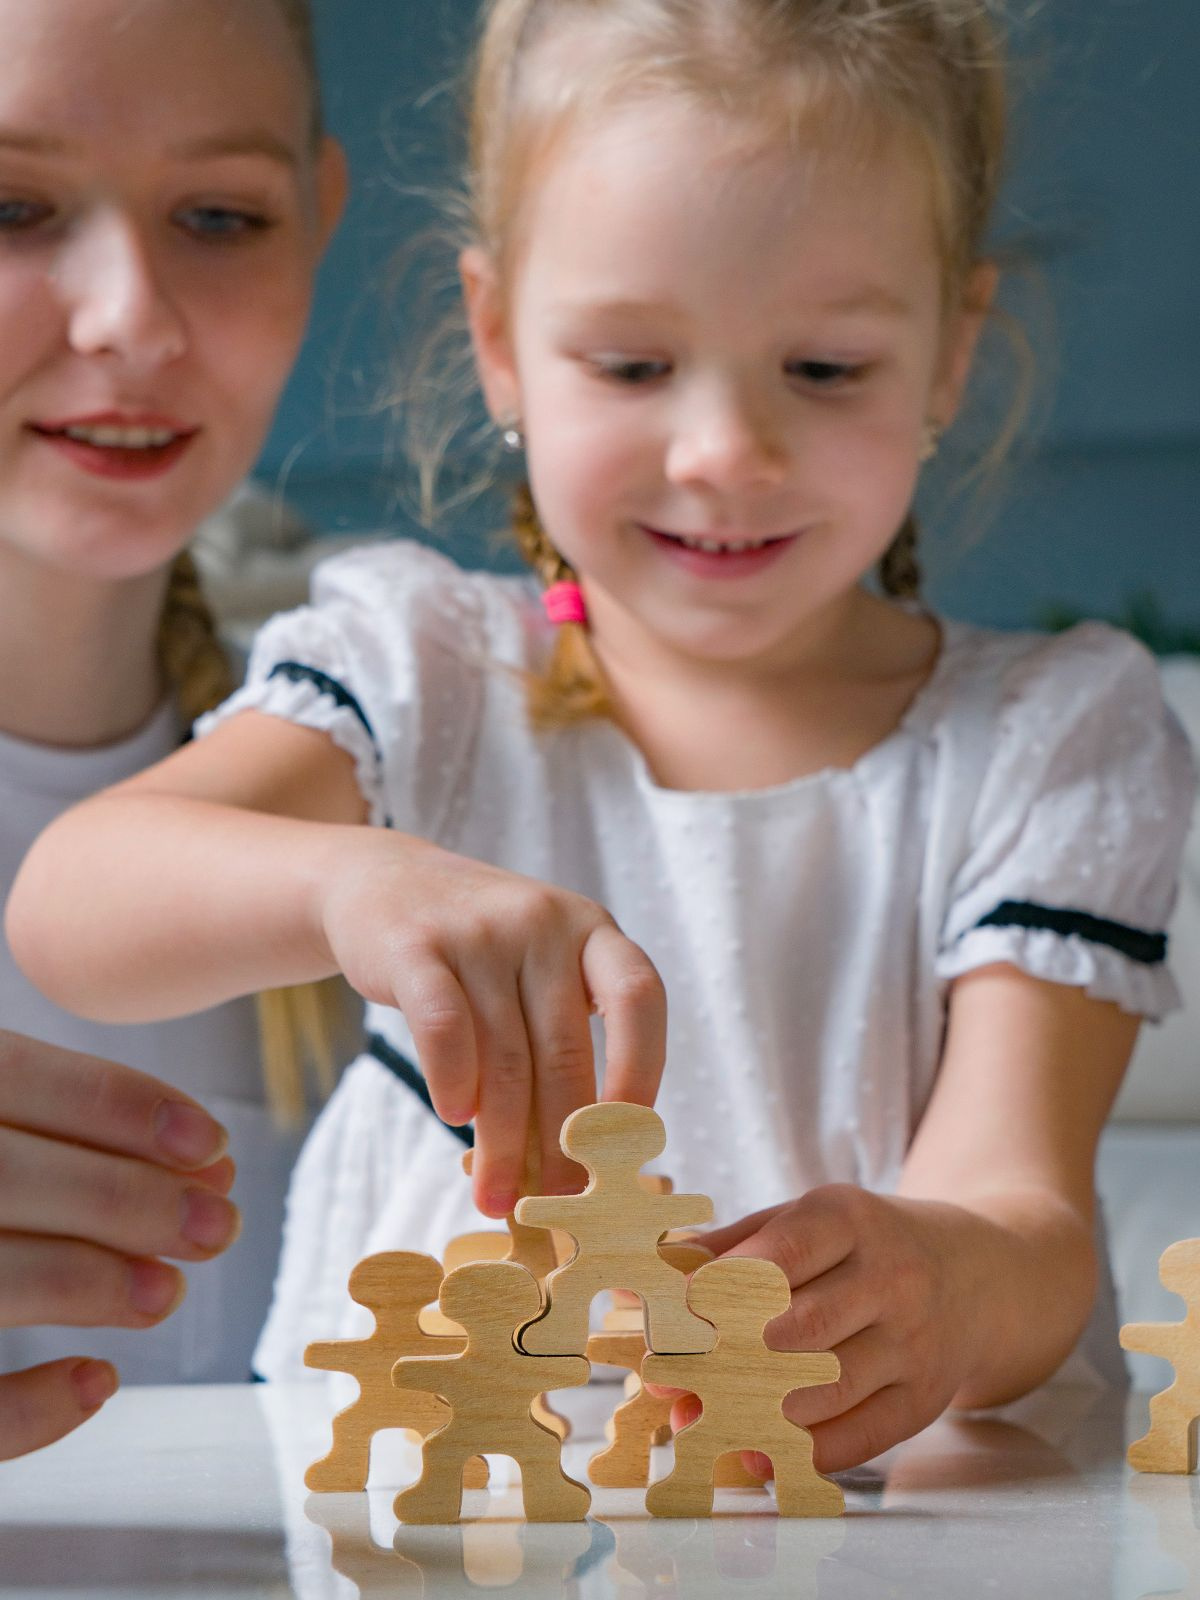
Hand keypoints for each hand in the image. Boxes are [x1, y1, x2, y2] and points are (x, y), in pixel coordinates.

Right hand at [0, 1031, 239, 1460]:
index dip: (117, 1106)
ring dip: (83, 1282)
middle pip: (3, 1176)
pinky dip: (23, 1409)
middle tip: (215, 1226)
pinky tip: (96, 1382)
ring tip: (165, 1292)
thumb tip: (203, 1160)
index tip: (207, 1141)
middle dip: (124, 1200)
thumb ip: (61, 1122)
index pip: (15, 1075)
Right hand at [318, 834, 666, 1216]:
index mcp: (590, 931)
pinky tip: (454, 1120)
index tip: (630, 1142)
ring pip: (504, 1056)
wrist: (384, 883)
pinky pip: (444, 1028)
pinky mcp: (415, 946)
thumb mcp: (535, 974)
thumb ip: (558, 1043)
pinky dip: (453, 1082)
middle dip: (565, 1141)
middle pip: (565, 1049)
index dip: (642, 1071)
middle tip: (561, 1205)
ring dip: (502, 1141)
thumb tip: (578, 1164)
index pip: (639, 999)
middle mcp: (543, 923)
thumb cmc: (477, 955)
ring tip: (497, 1197)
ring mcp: (480, 930)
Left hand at [658, 1185, 982, 1473]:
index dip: (721, 1287)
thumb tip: (648, 1275)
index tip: (672, 1316)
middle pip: (800, 1327)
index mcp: (851, 1218)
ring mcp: (915, 1342)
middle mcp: (892, 1277)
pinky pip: (860, 1436)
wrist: (976, 1273)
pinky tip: (754, 1455)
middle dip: (727, 1358)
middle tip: (669, 1379)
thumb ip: (730, 1244)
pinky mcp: (926, 1399)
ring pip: (827, 1388)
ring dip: (755, 1411)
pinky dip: (801, 1453)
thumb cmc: (862, 1245)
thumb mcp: (806, 1219)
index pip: (781, 1253)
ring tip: (698, 1417)